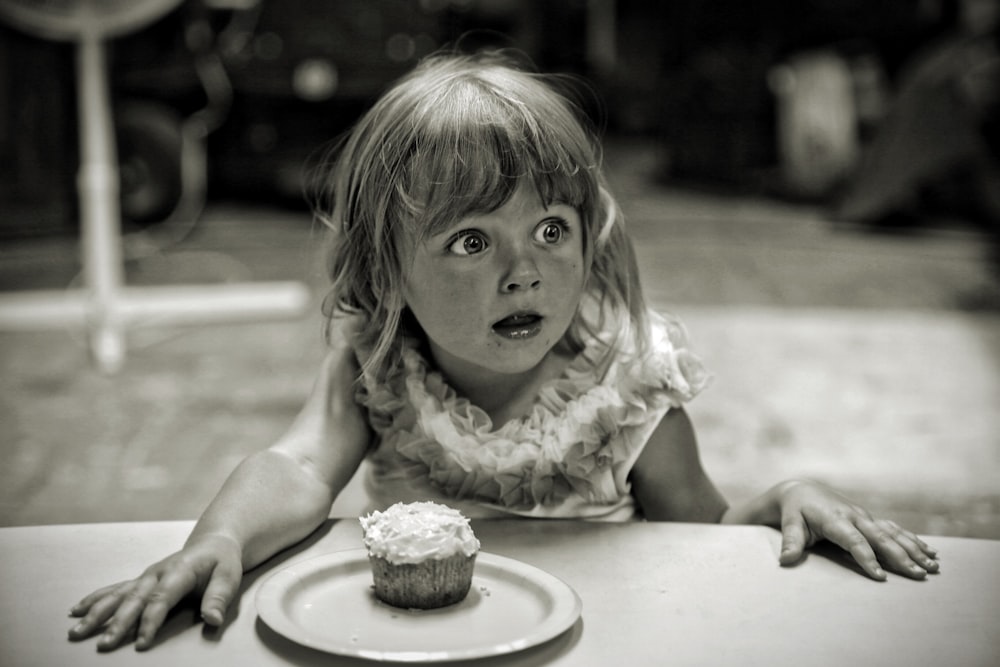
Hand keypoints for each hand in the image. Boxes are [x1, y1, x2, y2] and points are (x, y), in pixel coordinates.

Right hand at [68, 533, 242, 650]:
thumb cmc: (221, 561)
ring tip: (77, 631)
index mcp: (179, 571)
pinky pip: (115, 590)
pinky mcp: (140, 581)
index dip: (150, 621)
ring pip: (118, 595)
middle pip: (134, 599)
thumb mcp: (229, 575)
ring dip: (97, 613)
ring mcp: (146, 576)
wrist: (213, 543)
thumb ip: (219, 597)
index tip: (141, 643)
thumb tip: (212, 619)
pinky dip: (95, 599)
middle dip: (117, 623)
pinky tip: (77, 610)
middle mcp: (157, 573)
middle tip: (104, 644)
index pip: (161, 598)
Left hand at [775, 480, 939, 580]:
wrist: (801, 490)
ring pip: (893, 533)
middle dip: (901, 556)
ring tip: (933, 567)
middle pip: (880, 538)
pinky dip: (913, 540)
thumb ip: (790, 541)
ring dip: (914, 549)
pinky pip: (895, 530)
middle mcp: (854, 516)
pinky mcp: (870, 519)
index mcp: (834, 518)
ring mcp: (865, 516)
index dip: (866, 558)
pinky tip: (930, 552)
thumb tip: (784, 561)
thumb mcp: (789, 523)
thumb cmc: (794, 510)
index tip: (880, 576)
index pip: (853, 541)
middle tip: (919, 575)